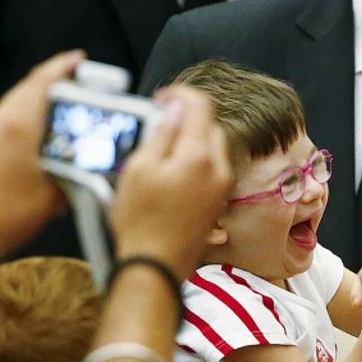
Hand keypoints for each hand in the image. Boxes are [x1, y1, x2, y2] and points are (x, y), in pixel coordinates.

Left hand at [0, 50, 83, 257]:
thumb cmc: (10, 216)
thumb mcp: (54, 198)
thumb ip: (72, 175)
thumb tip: (85, 169)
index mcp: (17, 127)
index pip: (42, 83)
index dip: (62, 67)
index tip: (77, 59)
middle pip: (22, 96)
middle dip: (46, 92)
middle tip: (68, 95)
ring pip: (5, 116)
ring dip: (26, 119)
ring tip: (46, 133)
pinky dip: (7, 140)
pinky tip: (17, 161)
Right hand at [112, 85, 232, 278]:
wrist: (155, 267)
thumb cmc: (140, 220)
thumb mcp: (139, 168)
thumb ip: (162, 132)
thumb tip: (176, 106)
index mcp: (199, 155)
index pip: (201, 105)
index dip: (180, 94)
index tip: (160, 99)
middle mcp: (218, 169)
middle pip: (209, 126)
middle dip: (186, 119)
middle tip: (156, 126)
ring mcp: (221, 188)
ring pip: (212, 149)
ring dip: (191, 142)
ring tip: (161, 154)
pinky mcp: (218, 204)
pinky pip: (211, 171)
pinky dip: (195, 163)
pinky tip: (171, 176)